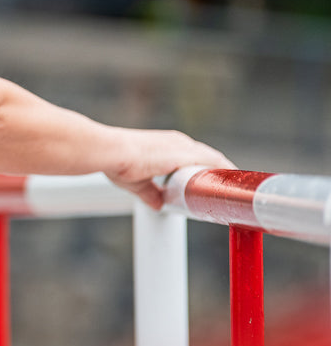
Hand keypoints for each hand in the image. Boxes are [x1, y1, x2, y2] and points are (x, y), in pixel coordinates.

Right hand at [107, 129, 232, 209]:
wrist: (111, 152)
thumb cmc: (116, 162)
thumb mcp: (135, 182)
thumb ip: (149, 193)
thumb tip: (157, 204)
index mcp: (166, 144)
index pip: (193, 155)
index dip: (203, 169)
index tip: (210, 181)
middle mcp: (178, 141)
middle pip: (208, 156)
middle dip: (218, 172)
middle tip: (227, 188)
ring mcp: (184, 146)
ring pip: (214, 159)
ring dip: (224, 173)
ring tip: (234, 190)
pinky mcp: (187, 153)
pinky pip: (215, 162)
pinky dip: (225, 172)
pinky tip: (232, 183)